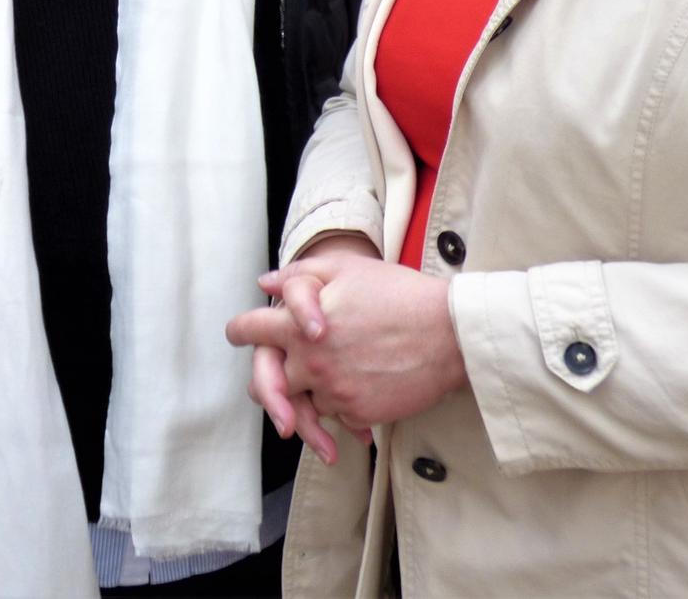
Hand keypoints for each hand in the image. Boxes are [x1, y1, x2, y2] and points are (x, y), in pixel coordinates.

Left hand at [228, 237, 467, 436]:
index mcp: (298, 328)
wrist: (448, 334)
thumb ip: (298, 276)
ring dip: (309, 393)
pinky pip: (338, 417)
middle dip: (268, 377)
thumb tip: (265, 283)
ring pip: (305, 401)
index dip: (239, 331)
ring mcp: (335, 393)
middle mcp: (310, 365)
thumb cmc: (399, 294)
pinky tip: (360, 389)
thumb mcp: (345, 270)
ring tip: (327, 379)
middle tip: (275, 374)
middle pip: (267, 381)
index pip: (250, 332)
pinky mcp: (360, 415)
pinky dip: (343, 408)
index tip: (238, 334)